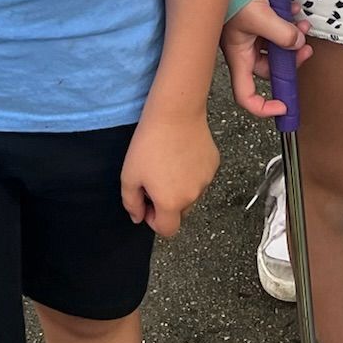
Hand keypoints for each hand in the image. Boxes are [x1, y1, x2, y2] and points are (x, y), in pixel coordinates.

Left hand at [121, 106, 218, 237]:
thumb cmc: (149, 143)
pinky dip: (191, 172)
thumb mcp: (129, 176)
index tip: (147, 202)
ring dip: (180, 187)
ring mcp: (206, 180)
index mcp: (171, 203)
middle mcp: (193, 196)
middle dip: (167, 202)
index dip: (154, 220)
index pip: (167, 230)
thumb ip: (132, 203)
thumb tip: (139, 217)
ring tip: (168, 162)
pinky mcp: (214, 164)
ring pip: (191, 193)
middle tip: (155, 179)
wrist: (175, 113)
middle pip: (180, 212)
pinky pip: (201, 176)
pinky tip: (180, 153)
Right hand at [220, 0, 311, 118]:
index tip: (284, 105)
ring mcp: (249, 35)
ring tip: (303, 24)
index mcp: (239, 57)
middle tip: (306, 48)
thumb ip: (283, 34)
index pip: (246, 96)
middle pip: (270, 68)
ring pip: (276, 46)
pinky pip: (276, 28)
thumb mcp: (262, 18)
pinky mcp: (256, 20)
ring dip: (292, 38)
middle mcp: (243, 50)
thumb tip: (298, 43)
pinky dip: (287, 22)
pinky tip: (294, 9)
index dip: (263, 107)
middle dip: (291, 59)